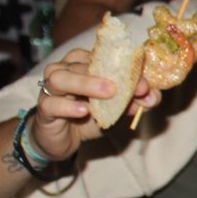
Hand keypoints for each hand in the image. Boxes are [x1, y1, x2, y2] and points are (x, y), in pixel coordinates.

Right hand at [29, 49, 160, 161]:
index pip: (104, 57)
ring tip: (108, 93)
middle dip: (110, 76)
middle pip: (84, 65)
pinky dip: (68, 106)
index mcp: (84, 63)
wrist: (63, 140)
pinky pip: (51, 103)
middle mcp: (65, 69)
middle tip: (131, 89)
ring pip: (61, 78)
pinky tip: (83, 111)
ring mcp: (50, 88)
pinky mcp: (44, 108)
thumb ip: (136, 100)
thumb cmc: (89, 116)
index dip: (126, 67)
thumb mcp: (117, 108)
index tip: (145, 84)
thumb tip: (152, 96)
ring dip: (86, 83)